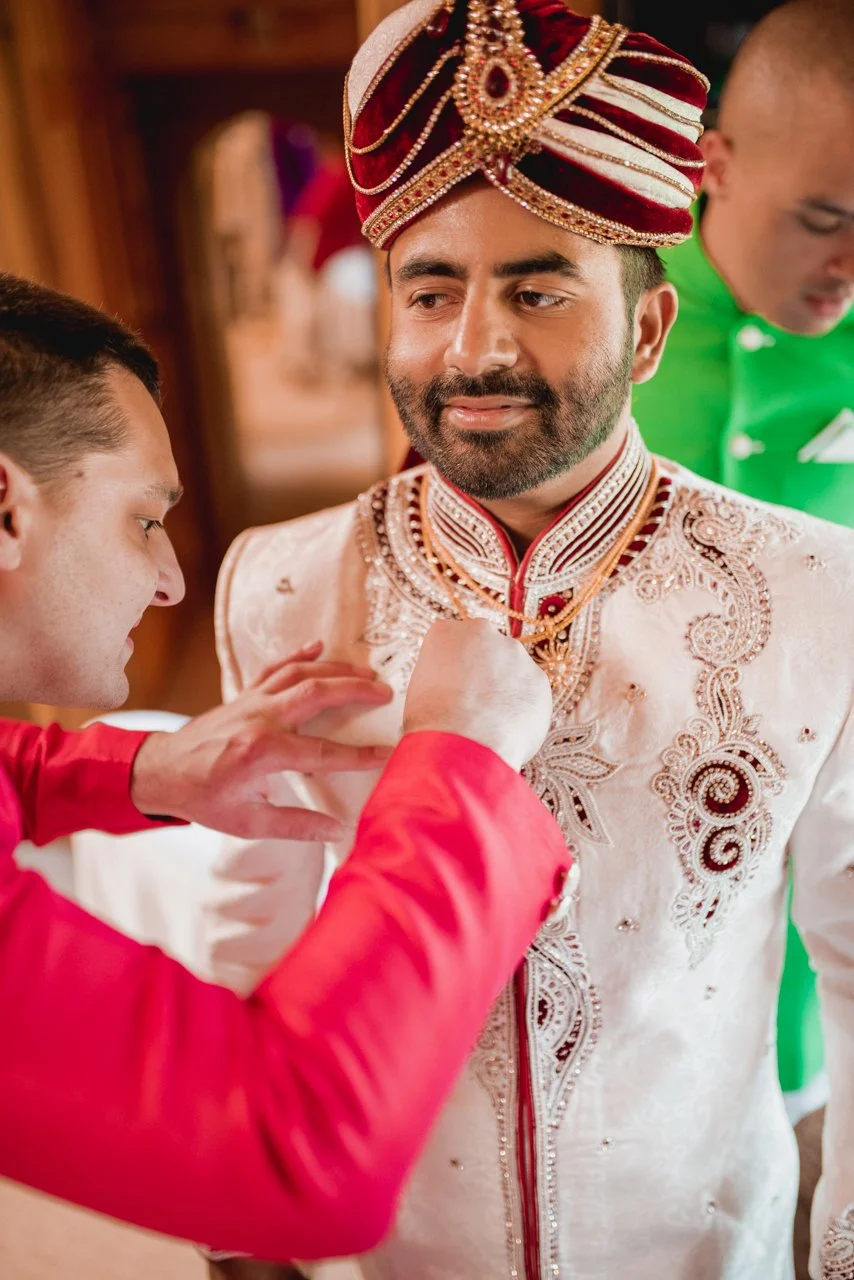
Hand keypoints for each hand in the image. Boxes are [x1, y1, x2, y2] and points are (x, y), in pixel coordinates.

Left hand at [131, 642, 391, 840]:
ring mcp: (251, 701)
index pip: (323, 753)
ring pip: (299, 673)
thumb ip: (295, 825)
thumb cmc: (203, 798)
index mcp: (262, 752)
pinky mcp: (243, 694)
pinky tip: (320, 646)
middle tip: (386, 693)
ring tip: (367, 671)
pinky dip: (299, 654)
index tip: (388, 752)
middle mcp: (259, 718)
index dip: (359, 755)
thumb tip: (336, 829)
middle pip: (316, 693)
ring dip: (336, 669)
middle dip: (355, 690)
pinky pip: (275, 667)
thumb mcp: (247, 822)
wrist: (160, 772)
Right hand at [403, 619, 551, 770]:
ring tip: (492, 721)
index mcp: (445, 632)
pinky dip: (523, 709)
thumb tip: (451, 689)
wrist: (460, 745)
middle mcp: (483, 632)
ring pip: (512, 669)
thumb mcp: (419, 690)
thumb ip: (439, 677)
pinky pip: (531, 693)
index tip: (453, 688)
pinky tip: (508, 728)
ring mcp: (515, 654)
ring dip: (505, 689)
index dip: (453, 669)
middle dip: (483, 672)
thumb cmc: (430, 723)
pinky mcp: (539, 678)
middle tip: (474, 703)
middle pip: (486, 650)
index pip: (452, 643)